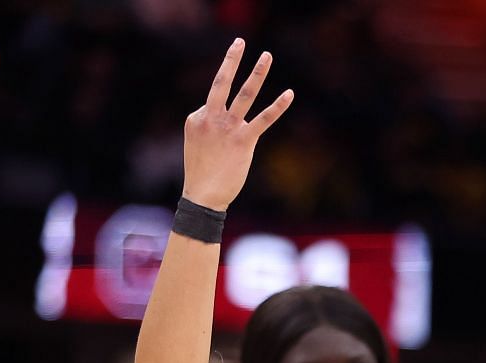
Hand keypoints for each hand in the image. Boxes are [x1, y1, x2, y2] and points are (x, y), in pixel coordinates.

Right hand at [181, 39, 293, 211]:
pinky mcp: (244, 140)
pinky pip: (264, 119)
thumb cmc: (201, 173)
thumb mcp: (197, 143)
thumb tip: (223, 120)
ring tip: (267, 56)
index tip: (219, 140)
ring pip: (244, 94)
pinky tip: (289, 93)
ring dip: (257, 73)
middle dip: (231, 59)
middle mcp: (210, 117)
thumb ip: (209, 127)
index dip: (221, 117)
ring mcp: (227, 127)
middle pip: (221, 83)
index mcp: (196, 117)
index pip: (215, 102)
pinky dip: (277, 106)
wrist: (203, 197)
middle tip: (241, 41)